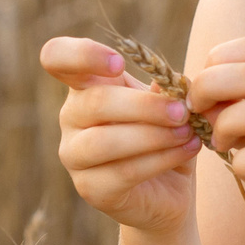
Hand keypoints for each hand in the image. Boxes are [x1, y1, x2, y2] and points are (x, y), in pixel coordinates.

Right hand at [41, 37, 203, 237]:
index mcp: (85, 85)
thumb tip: (168, 80)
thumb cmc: (165, 133)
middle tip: (182, 111)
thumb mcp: (170, 102)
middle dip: (145, 106)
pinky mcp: (90, 188)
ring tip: (188, 132)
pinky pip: (124, 171)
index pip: (57, 57)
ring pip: (104, 141)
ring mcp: (74, 155)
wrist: (171, 189)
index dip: (81, 55)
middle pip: (95, 102)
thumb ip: (166, 86)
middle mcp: (71, 117)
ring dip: (153, 134)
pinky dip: (161, 158)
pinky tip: (187, 149)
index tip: (119, 64)